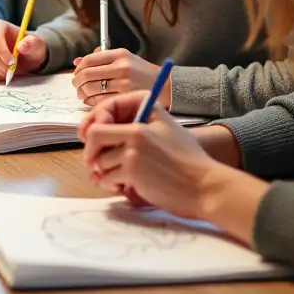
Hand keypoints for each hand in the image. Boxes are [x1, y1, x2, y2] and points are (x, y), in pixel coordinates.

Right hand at [0, 19, 46, 79]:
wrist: (29, 57)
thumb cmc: (32, 47)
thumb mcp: (37, 44)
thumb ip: (31, 43)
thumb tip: (21, 46)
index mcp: (0, 26)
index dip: (2, 50)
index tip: (12, 62)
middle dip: (2, 65)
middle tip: (15, 71)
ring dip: (0, 71)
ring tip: (13, 71)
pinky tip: (6, 74)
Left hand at [73, 48, 168, 107]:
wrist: (166, 86)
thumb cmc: (142, 73)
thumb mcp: (125, 58)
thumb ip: (101, 57)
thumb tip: (76, 61)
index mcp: (120, 55)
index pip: (89, 60)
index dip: (79, 68)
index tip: (77, 73)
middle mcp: (122, 67)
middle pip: (87, 75)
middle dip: (77, 81)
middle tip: (76, 85)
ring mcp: (124, 84)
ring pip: (91, 89)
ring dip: (82, 92)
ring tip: (82, 93)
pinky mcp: (125, 98)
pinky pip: (100, 101)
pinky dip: (91, 101)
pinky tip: (90, 101)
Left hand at [79, 91, 218, 219]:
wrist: (205, 186)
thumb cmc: (186, 159)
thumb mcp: (164, 127)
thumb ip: (133, 123)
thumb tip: (94, 132)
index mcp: (146, 110)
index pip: (106, 108)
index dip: (93, 121)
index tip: (88, 136)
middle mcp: (137, 127)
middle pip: (94, 133)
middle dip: (90, 150)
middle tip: (93, 162)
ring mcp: (133, 148)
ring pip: (100, 159)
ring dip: (103, 172)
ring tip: (117, 178)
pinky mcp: (132, 169)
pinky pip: (106, 176)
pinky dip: (110, 183)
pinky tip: (123, 186)